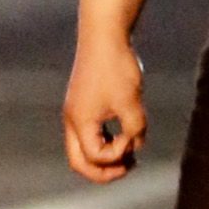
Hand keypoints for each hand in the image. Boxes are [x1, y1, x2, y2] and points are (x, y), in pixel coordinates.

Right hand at [63, 30, 145, 181]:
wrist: (102, 37)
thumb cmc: (115, 68)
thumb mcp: (131, 102)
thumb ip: (136, 129)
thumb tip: (136, 144)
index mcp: (80, 122)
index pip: (96, 156)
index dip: (118, 154)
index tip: (133, 136)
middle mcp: (72, 121)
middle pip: (79, 162)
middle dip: (103, 171)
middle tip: (126, 168)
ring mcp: (75, 113)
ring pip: (82, 149)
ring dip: (104, 157)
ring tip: (128, 154)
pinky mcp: (82, 105)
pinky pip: (88, 135)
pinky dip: (104, 142)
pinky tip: (122, 134)